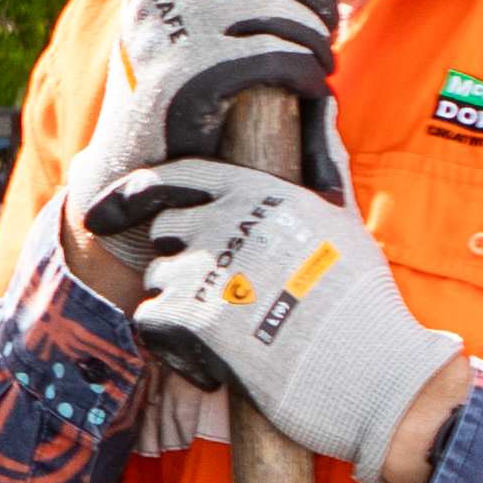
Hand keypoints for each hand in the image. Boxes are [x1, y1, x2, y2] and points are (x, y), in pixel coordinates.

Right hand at [72, 0, 346, 248]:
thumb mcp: (182, 1)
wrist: (139, 154)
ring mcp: (177, 25)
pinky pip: (281, 53)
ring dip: (320, 36)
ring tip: (323, 56)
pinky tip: (313, 84)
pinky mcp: (195, 72)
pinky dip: (310, 70)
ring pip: (285, 7)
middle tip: (333, 20)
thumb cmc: (178, 71)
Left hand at [89, 157, 470, 482]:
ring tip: (235, 335)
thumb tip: (321, 108)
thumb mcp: (343, 222)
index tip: (106, 212)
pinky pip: (152, 323)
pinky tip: (216, 364)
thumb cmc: (364, 304)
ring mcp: (209, 267)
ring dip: (183, 309)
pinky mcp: (196, 318)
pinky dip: (175, 349)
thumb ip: (319, 168)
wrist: (375, 374)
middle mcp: (229, 221)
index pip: (177, 175)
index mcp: (261, 193)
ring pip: (158, 279)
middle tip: (226, 298)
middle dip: (182, 262)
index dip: (136, 193)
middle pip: (165, 229)